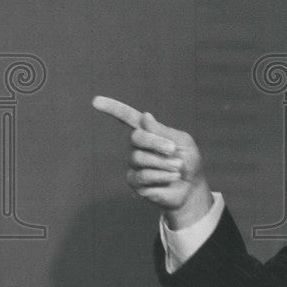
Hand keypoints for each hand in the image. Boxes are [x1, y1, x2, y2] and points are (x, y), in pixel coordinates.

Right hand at [92, 95, 212, 229]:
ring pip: (139, 158)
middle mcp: (137, 146)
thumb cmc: (188, 160)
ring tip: (177, 167)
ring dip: (163, 163)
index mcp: (149, 132)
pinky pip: (143, 176)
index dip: (112, 108)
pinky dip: (161, 176)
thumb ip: (163, 132)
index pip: (127, 117)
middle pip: (136, 137)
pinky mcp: (134, 181)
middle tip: (173, 150)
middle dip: (156, 143)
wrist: (191, 186)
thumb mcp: (182, 142)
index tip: (95, 101)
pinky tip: (171, 178)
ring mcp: (134, 164)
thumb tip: (145, 115)